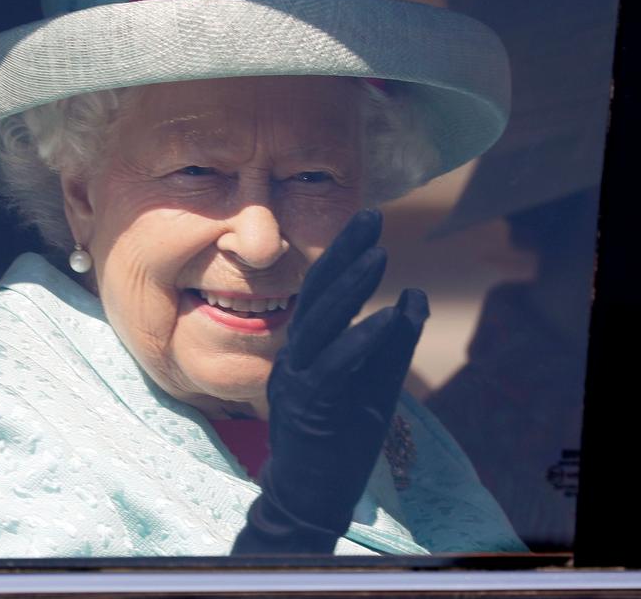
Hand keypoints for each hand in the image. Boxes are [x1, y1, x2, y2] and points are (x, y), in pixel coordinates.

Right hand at [231, 209, 428, 553]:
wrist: (310, 494)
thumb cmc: (340, 437)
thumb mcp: (373, 382)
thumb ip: (393, 342)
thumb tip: (415, 296)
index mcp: (305, 347)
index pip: (319, 289)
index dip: (343, 253)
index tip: (368, 220)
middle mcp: (294, 356)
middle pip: (314, 294)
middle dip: (343, 253)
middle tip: (370, 216)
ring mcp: (296, 380)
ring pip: (317, 325)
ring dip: (348, 289)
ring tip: (379, 256)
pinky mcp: (308, 408)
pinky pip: (332, 370)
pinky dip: (359, 343)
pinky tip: (385, 319)